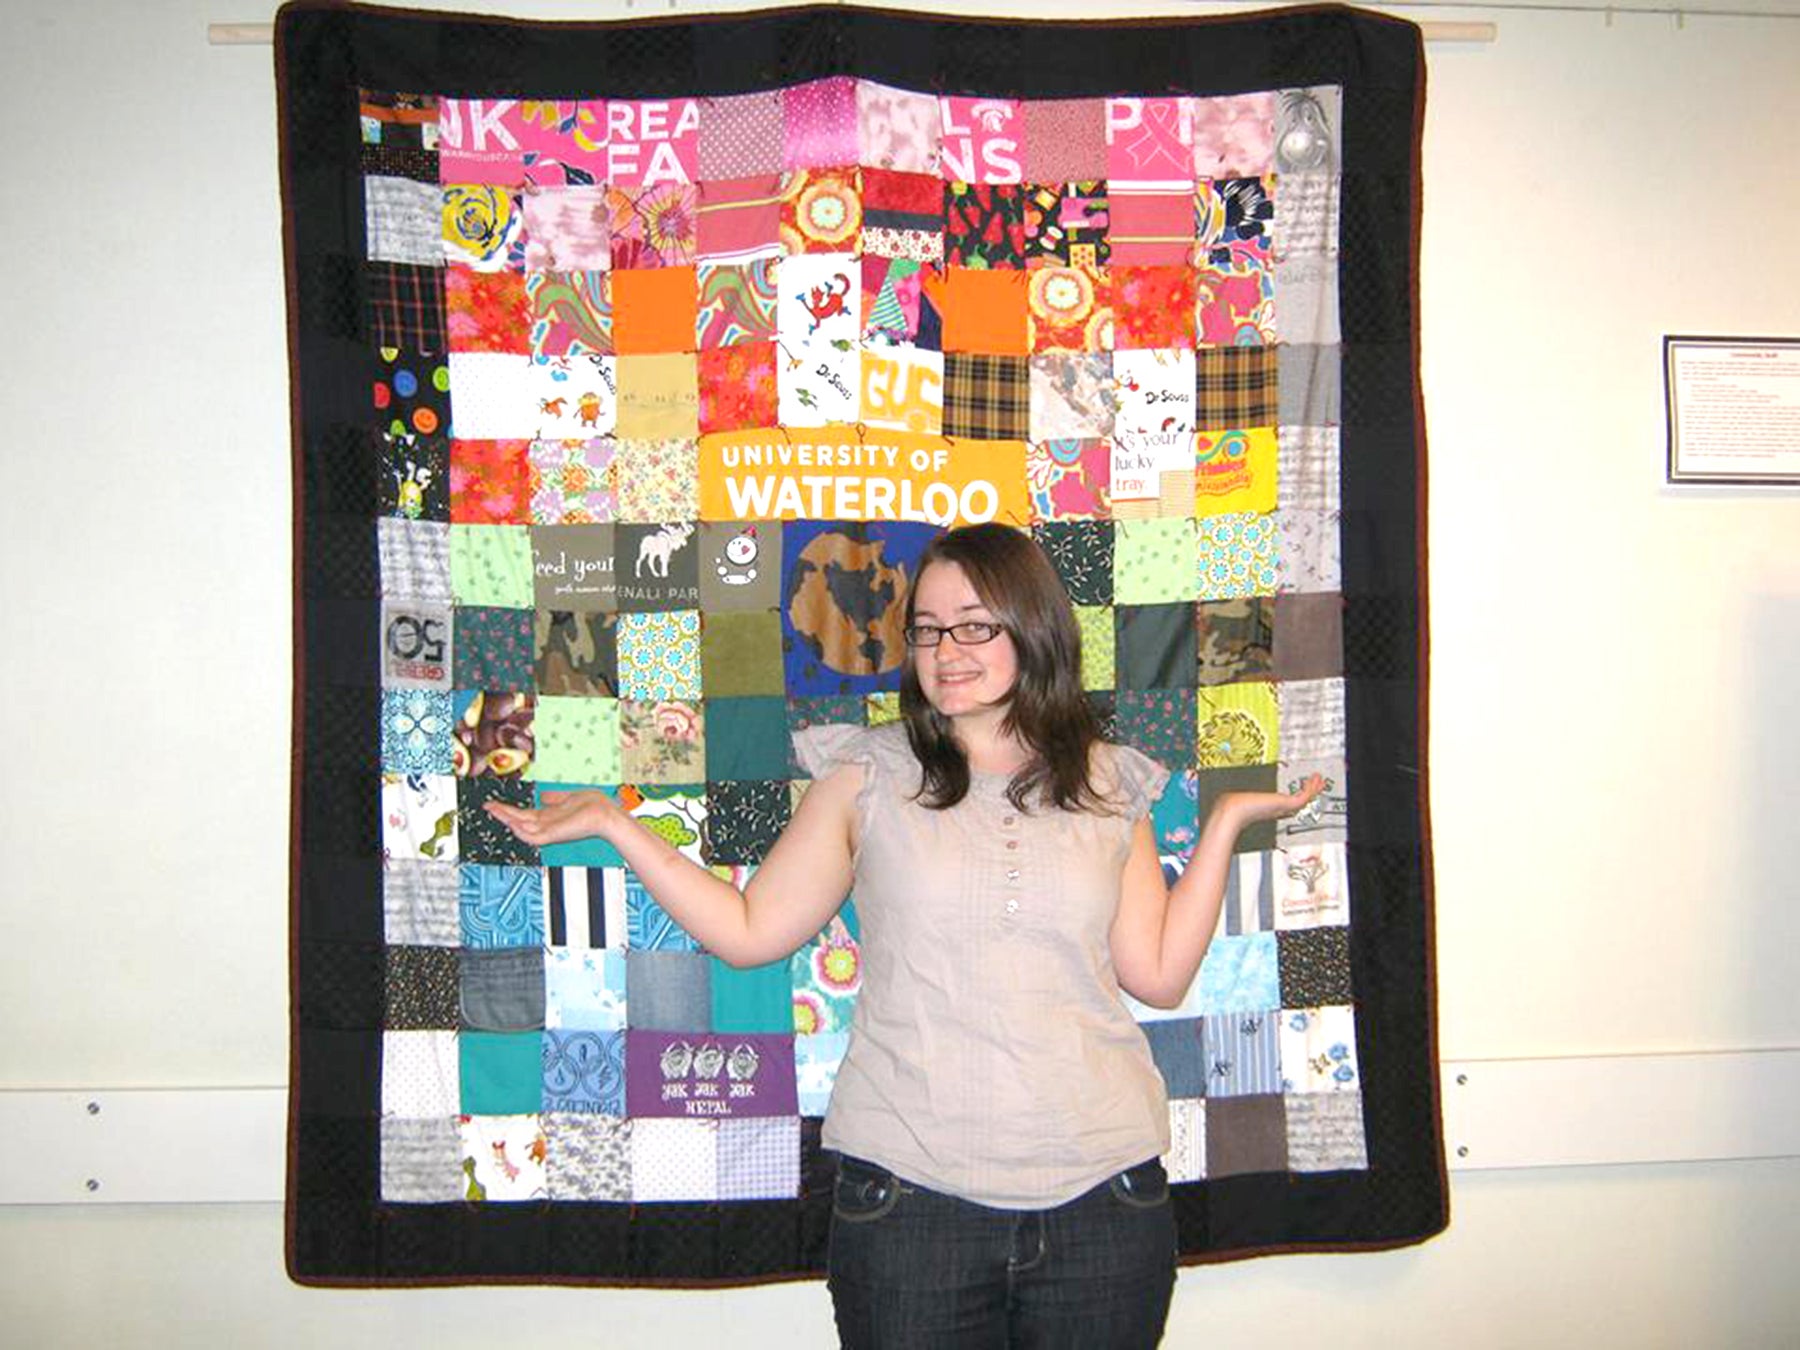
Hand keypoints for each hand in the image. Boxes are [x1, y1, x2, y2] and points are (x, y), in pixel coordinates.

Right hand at [483, 788, 622, 847]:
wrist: (607, 815)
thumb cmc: (595, 806)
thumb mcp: (568, 798)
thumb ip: (554, 798)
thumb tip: (543, 795)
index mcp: (550, 817)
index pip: (524, 814)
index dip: (509, 809)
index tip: (495, 803)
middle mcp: (547, 825)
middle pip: (518, 820)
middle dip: (502, 813)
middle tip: (487, 806)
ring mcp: (550, 831)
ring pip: (521, 828)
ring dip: (507, 819)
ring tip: (494, 810)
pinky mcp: (554, 835)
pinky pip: (532, 836)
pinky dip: (521, 830)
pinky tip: (511, 822)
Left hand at [1211, 773, 1327, 828]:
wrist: (1233, 812)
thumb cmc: (1233, 805)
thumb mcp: (1241, 796)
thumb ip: (1242, 794)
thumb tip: (1233, 792)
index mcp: (1267, 807)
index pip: (1285, 803)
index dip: (1294, 797)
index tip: (1299, 790)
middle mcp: (1276, 808)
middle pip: (1297, 801)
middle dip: (1307, 792)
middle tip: (1315, 784)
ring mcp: (1282, 807)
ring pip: (1304, 799)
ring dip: (1313, 788)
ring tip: (1318, 779)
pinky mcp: (1286, 804)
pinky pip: (1304, 797)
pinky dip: (1311, 788)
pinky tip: (1315, 780)